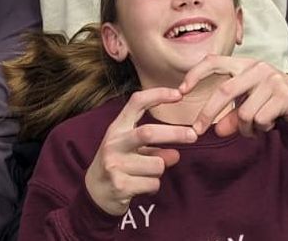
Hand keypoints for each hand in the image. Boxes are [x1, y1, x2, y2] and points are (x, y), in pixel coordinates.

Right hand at [84, 86, 196, 216]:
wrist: (94, 194)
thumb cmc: (117, 165)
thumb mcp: (132, 151)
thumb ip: (154, 149)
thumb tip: (176, 154)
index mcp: (117, 128)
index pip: (136, 102)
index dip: (158, 95)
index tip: (179, 94)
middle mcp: (114, 143)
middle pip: (148, 132)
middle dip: (174, 133)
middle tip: (193, 136)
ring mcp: (115, 164)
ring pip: (156, 164)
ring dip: (160, 170)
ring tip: (147, 174)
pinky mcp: (120, 185)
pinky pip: (153, 184)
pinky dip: (154, 186)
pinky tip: (142, 187)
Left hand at [179, 55, 287, 136]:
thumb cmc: (265, 98)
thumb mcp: (245, 103)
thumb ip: (230, 115)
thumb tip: (217, 130)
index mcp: (242, 63)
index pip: (214, 61)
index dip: (195, 74)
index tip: (181, 90)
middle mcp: (256, 67)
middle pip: (225, 91)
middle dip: (208, 113)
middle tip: (197, 131)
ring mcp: (271, 80)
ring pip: (244, 113)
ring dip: (245, 128)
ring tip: (253, 127)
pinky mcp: (283, 95)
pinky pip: (261, 120)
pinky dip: (260, 129)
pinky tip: (267, 124)